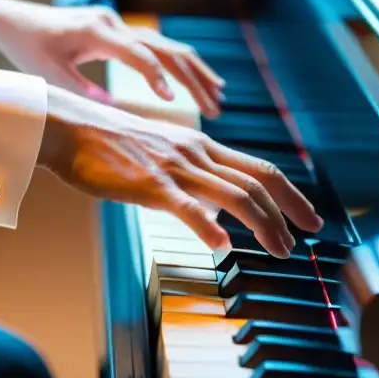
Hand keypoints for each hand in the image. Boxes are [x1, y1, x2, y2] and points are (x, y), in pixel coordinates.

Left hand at [0, 0, 224, 117]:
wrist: (15, 19)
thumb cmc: (28, 48)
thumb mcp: (48, 75)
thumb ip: (82, 92)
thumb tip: (115, 115)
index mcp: (96, 32)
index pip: (138, 54)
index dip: (157, 77)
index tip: (173, 102)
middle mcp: (115, 24)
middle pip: (166, 49)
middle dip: (193, 79)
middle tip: (216, 107)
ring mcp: (122, 26)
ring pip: (170, 47)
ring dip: (196, 72)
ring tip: (219, 97)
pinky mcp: (123, 33)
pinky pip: (161, 48)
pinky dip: (184, 65)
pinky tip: (203, 81)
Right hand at [38, 86, 322, 257]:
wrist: (69, 128)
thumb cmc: (111, 145)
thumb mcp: (164, 155)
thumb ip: (194, 178)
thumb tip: (220, 212)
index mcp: (203, 147)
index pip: (260, 169)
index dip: (291, 194)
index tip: (310, 217)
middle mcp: (197, 153)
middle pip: (258, 183)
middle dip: (289, 213)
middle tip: (305, 238)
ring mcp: (176, 168)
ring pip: (235, 196)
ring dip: (264, 226)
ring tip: (279, 249)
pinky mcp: (149, 184)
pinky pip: (187, 207)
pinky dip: (209, 228)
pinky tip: (222, 247)